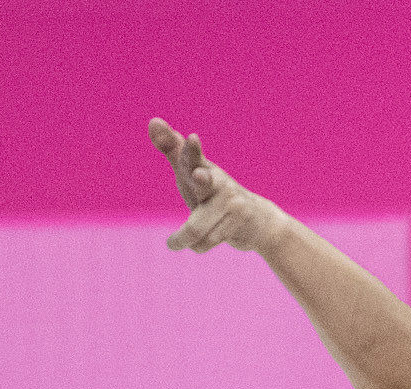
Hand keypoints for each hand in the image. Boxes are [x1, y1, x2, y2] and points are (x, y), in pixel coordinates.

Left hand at [151, 117, 286, 254]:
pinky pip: (206, 241)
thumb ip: (172, 149)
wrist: (257, 220)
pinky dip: (197, 246)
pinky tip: (197, 244)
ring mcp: (231, 202)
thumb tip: (153, 120)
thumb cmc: (213, 192)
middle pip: (204, 181)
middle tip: (199, 174)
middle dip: (203, 178)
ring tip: (173, 243)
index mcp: (202, 167)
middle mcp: (218, 181)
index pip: (193, 156)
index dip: (190, 149)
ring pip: (196, 228)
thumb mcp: (190, 171)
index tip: (191, 138)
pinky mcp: (239, 223)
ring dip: (182, 239)